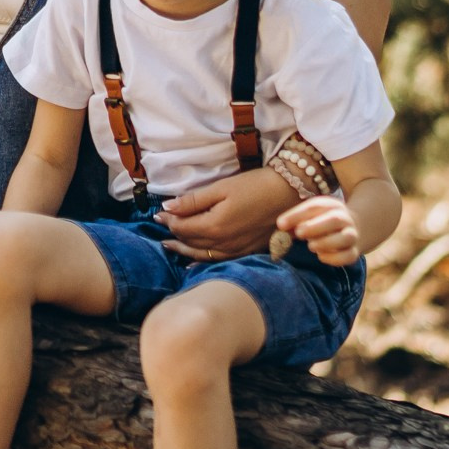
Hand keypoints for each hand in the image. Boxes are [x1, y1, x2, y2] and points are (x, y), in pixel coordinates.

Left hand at [158, 167, 297, 259]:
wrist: (289, 193)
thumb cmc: (255, 186)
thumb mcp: (221, 188)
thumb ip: (193, 201)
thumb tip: (168, 207)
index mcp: (214, 226)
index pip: (182, 227)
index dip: (168, 219)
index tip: (159, 212)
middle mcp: (223, 243)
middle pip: (190, 242)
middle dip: (174, 233)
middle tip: (162, 227)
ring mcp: (236, 250)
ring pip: (202, 255)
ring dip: (184, 249)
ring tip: (170, 246)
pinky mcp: (246, 251)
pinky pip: (218, 261)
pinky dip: (202, 260)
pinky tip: (194, 261)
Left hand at [280, 194, 362, 267]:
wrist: (352, 228)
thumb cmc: (321, 222)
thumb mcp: (309, 216)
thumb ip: (294, 221)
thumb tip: (281, 227)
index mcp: (331, 205)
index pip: (315, 206)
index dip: (296, 215)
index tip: (280, 224)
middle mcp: (344, 218)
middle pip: (335, 219)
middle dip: (315, 227)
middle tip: (299, 233)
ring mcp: (352, 235)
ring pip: (346, 237)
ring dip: (326, 242)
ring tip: (311, 246)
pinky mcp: (354, 252)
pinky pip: (348, 256)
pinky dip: (334, 258)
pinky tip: (321, 256)